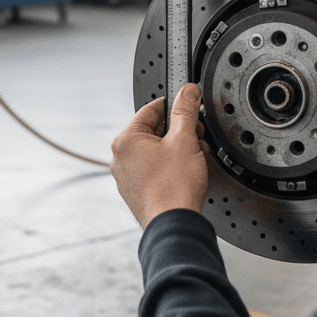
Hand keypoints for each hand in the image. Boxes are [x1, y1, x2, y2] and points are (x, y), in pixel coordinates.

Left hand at [110, 83, 209, 228]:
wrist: (174, 225)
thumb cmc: (174, 187)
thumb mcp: (184, 140)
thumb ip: (185, 111)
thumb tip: (187, 92)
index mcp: (125, 140)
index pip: (151, 110)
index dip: (174, 106)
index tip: (188, 103)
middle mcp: (120, 158)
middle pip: (152, 131)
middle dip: (178, 131)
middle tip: (195, 136)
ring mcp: (126, 177)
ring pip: (154, 151)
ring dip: (176, 149)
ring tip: (193, 156)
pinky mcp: (136, 191)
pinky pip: (153, 169)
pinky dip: (169, 166)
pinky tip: (185, 171)